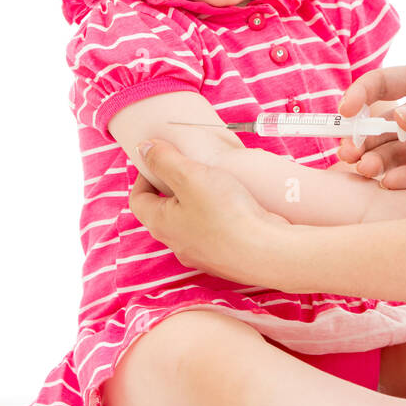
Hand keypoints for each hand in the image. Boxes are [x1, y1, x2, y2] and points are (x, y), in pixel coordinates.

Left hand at [129, 139, 290, 279]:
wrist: (268, 251)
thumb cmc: (227, 214)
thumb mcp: (190, 176)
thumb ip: (165, 160)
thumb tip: (144, 148)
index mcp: (161, 224)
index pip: (138, 199)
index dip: (144, 176)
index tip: (160, 158)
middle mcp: (177, 243)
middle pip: (165, 210)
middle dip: (175, 185)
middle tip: (191, 166)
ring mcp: (202, 253)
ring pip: (191, 221)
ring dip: (199, 200)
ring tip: (217, 181)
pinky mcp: (226, 256)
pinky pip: (214, 231)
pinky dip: (219, 214)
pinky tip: (236, 203)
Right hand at [336, 62, 405, 191]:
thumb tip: (398, 118)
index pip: (383, 85)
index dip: (360, 96)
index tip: (345, 111)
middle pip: (380, 124)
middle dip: (360, 136)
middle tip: (348, 151)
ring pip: (392, 153)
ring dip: (376, 160)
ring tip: (366, 169)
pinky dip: (401, 179)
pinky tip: (391, 182)